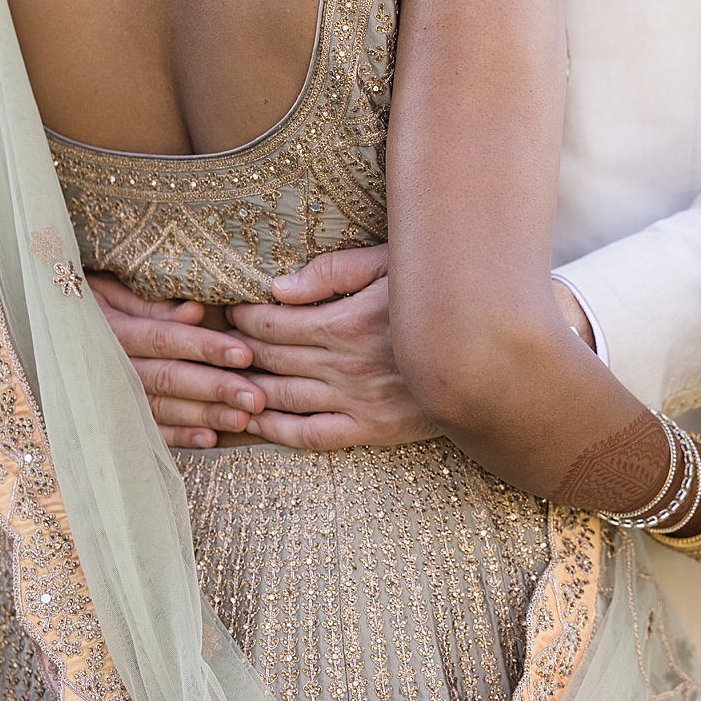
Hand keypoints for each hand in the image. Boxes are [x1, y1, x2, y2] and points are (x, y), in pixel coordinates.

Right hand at [88, 272, 263, 447]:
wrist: (40, 326)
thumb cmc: (86, 297)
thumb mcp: (110, 289)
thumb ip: (152, 305)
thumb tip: (195, 312)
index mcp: (108, 329)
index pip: (164, 339)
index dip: (204, 347)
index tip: (244, 355)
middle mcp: (105, 365)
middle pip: (167, 378)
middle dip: (214, 388)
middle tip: (256, 398)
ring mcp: (105, 395)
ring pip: (160, 408)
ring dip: (203, 416)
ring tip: (242, 420)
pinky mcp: (108, 416)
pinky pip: (144, 430)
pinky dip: (176, 437)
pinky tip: (209, 440)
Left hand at [224, 245, 440, 449]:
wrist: (487, 355)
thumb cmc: (437, 297)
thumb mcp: (392, 265)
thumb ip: (334, 271)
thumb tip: (279, 288)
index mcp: (344, 321)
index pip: (272, 321)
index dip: (242, 315)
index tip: (227, 308)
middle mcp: (344, 364)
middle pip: (269, 358)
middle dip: (233, 349)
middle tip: (213, 343)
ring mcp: (356, 400)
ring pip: (281, 395)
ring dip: (244, 387)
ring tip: (222, 377)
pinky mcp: (371, 428)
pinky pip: (310, 434)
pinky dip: (276, 430)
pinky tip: (255, 420)